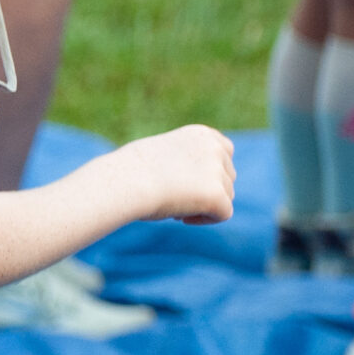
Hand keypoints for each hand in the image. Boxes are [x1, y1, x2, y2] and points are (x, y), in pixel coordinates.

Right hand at [118, 124, 235, 223]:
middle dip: (209, 189)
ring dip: (204, 204)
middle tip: (178, 198)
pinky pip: (224, 213)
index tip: (190, 183)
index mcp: (201, 134)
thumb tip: (196, 182)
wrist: (125, 182)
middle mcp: (214, 149)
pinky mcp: (218, 195)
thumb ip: (184, 161)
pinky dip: (204, 219)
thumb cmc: (130, 171)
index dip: (211, 170)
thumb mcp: (160, 154)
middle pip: (227, 176)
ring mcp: (217, 171)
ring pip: (226, 195)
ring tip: (174, 207)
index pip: (225, 151)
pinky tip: (180, 218)